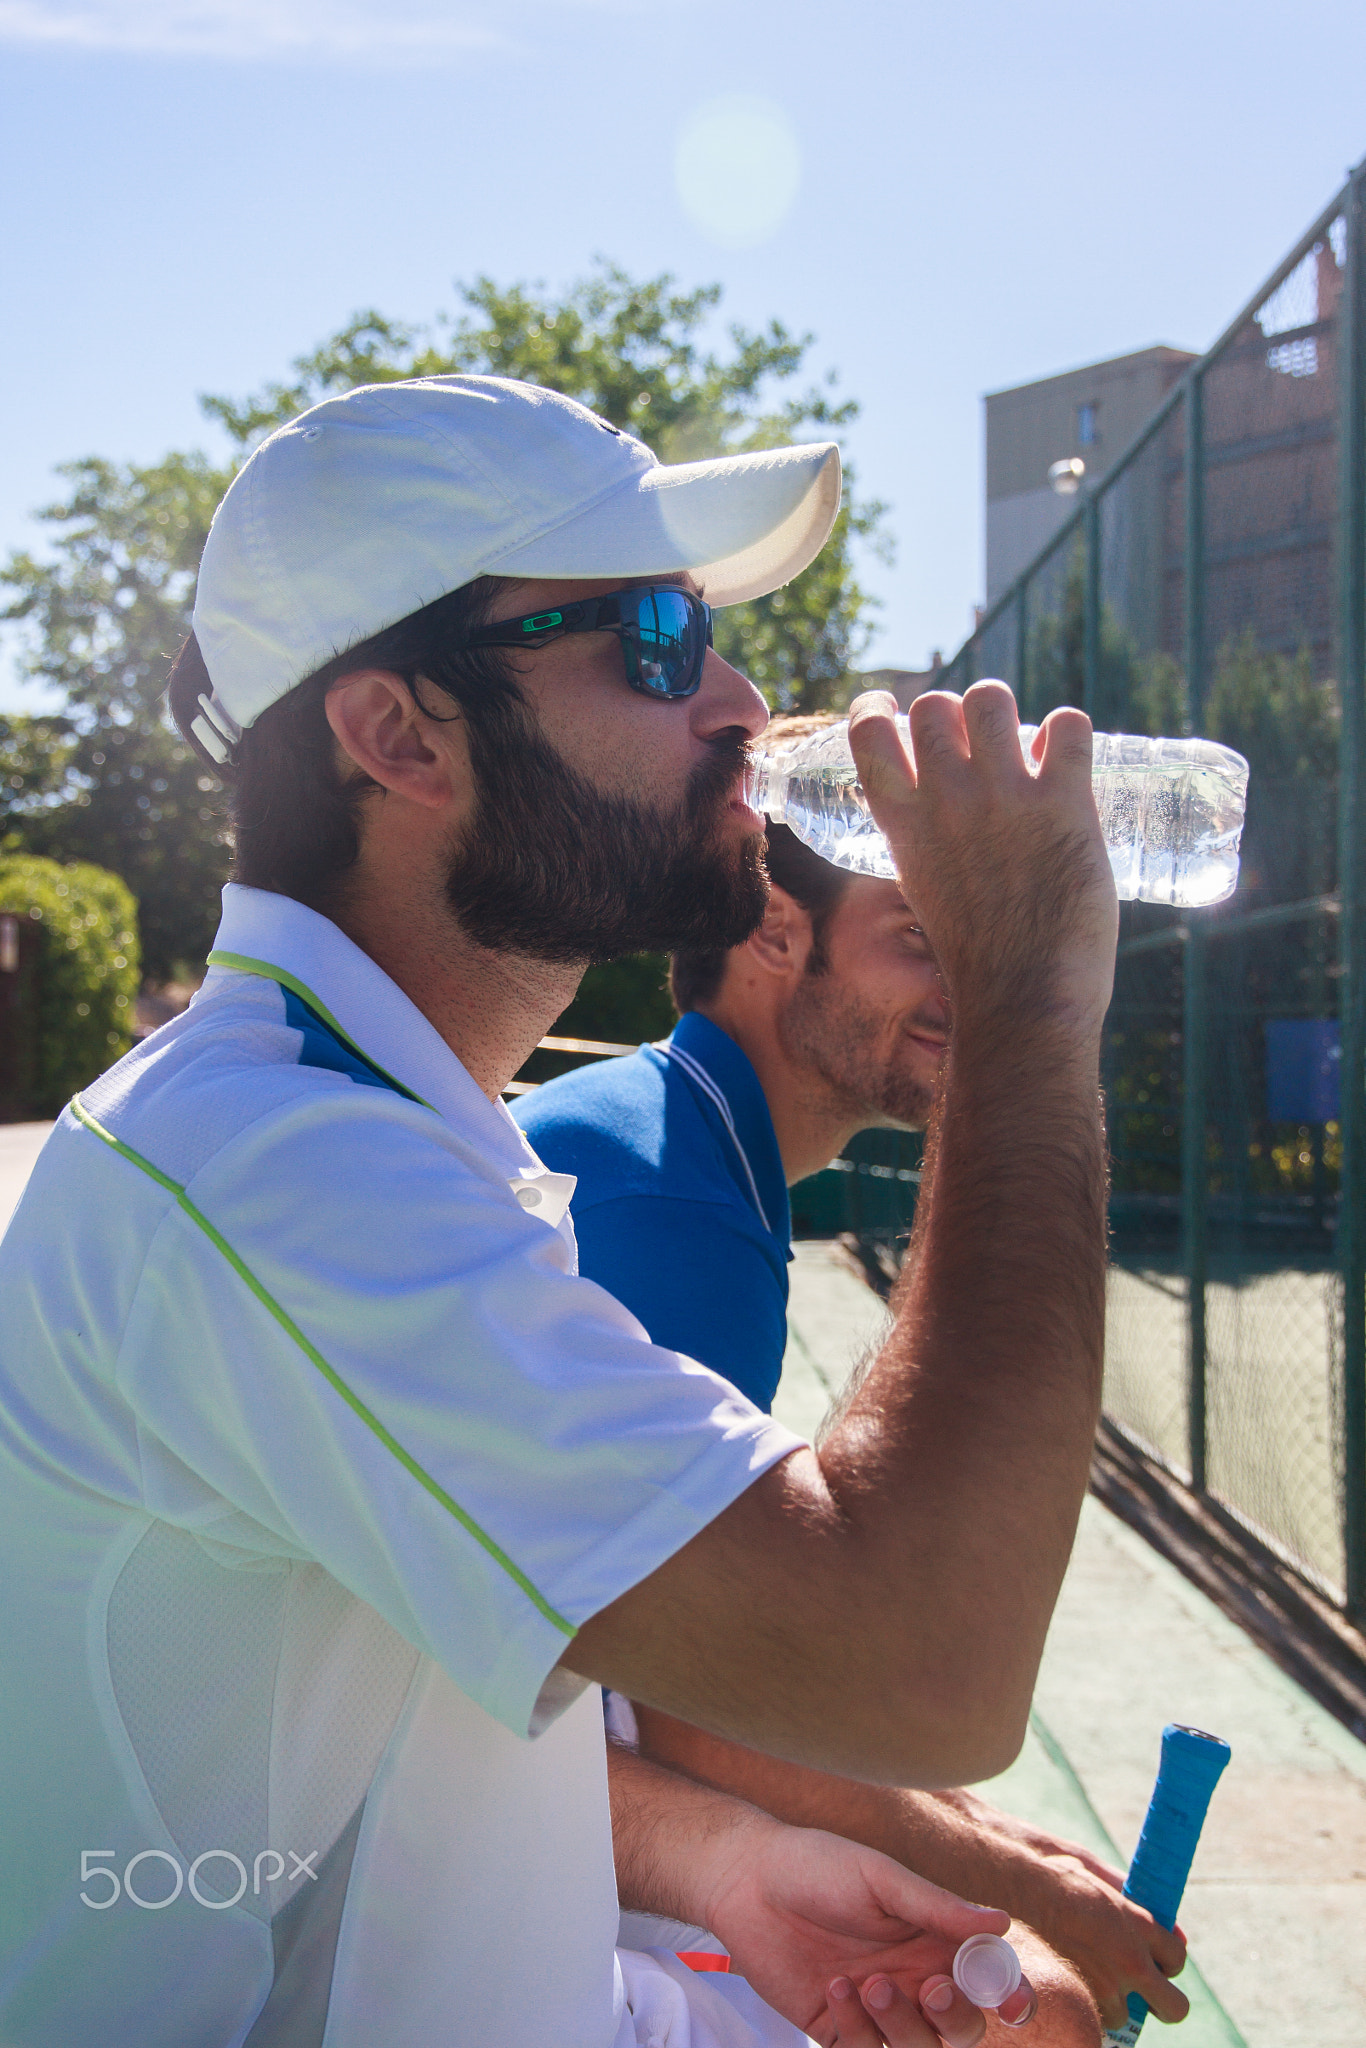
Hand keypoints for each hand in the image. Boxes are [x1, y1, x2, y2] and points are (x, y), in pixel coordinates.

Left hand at [699, 1816, 1036, 2044]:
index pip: (988, 1980)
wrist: (748, 1882)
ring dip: (901, 2025)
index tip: (1013, 2005)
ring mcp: (879, 2010)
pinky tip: (834, 1989)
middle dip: (955, 2017)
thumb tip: (1002, 1924)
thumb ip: (937, 1907)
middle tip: (928, 1987)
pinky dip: (857, 2030)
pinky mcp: (839, 2030)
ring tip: (865, 1980)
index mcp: (935, 1940)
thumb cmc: (819, 1866)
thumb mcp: (880, 1878)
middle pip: (962, 2027)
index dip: (1011, 1997)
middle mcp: (914, 1980)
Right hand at [847, 685, 1116, 1035]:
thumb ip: (929, 843)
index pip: (867, 733)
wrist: (1022, 999)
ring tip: (1026, 742)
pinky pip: (1068, 724)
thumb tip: (952, 817)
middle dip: (957, 713)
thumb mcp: (926, 889)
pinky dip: (1069, 729)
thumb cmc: (977, 960)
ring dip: (1008, 712)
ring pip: (993, 698)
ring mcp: (1003, 795)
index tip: (893, 708)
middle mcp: (945, 797)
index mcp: (902, 823)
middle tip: (981, 740)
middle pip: (936, 705)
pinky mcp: (1063, 801)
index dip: (878, 708)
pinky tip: (1068, 753)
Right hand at [931, 1796, 1186, 2032]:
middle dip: (1160, 2001)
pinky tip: (1070, 1982)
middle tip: (1139, 1989)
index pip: (1177, 1958)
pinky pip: (1094, 2020)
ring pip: (1127, 2015)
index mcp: (1138, 1925)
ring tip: (1086, 1974)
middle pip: (1174, 2006)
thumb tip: (1162, 1922)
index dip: (1166, 1961)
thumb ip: (1130, 1898)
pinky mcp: (1080, 2000)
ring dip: (1113, 2002)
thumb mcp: (1096, 1871)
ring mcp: (1106, 1986)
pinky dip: (1086, 2007)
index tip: (1153, 1959)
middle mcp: (1130, 1961)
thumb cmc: (1050, 1873)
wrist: (1012, 1889)